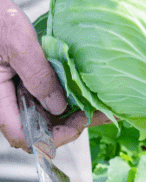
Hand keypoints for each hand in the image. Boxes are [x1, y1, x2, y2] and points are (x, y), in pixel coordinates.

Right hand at [0, 0, 111, 151]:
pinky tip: (86, 91)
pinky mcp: (26, 82)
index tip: (80, 121)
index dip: (53, 136)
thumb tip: (60, 106)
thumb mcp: (19, 44)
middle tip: (101, 113)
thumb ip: (37, 75)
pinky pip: (46, 97)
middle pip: (39, 129)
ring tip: (100, 105)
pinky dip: (66, 97)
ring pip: (45, 115)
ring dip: (72, 113)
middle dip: (70, 125)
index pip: (25, 135)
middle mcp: (8, 102)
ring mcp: (17, 93)